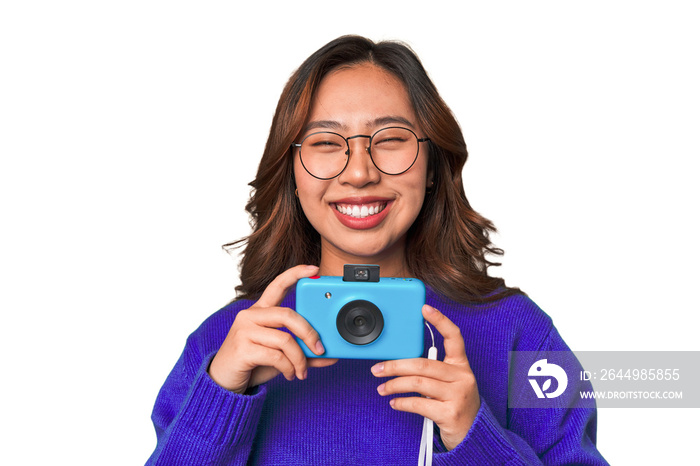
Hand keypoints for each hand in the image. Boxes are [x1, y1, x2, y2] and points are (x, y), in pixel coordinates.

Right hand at [209, 264, 337, 393]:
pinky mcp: (242, 349)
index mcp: (260, 311)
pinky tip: (290, 375)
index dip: (296, 274)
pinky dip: (289, 368)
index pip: (277, 285)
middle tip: (319, 349)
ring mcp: (244, 331)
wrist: (223, 382)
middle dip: (309, 333)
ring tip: (302, 371)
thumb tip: (331, 356)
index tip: (314, 269)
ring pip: (285, 339)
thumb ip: (303, 352)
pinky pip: (276, 356)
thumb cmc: (252, 364)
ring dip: (300, 359)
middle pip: (288, 315)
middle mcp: (250, 316)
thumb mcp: (280, 355)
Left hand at [371, 305, 479, 450]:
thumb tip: (401, 362)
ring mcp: (458, 396)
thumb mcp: (449, 384)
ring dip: (394, 385)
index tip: (424, 308)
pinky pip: (419, 404)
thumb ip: (433, 371)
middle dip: (396, 365)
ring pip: (418, 383)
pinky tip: (395, 403)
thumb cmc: (454, 404)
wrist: (473, 435)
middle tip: (378, 369)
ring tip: (382, 389)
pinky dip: (402, 403)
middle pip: (423, 364)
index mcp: (461, 366)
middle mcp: (462, 378)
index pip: (454, 337)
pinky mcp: (450, 414)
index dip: (440, 320)